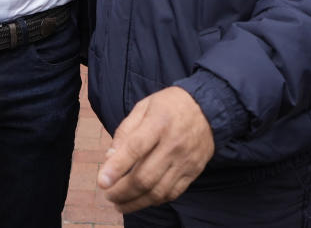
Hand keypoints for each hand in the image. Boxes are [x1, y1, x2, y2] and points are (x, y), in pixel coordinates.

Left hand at [97, 86, 214, 213]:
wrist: (208, 108)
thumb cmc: (170, 106)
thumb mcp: (144, 106)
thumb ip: (125, 131)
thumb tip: (110, 157)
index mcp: (159, 122)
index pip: (135, 148)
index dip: (117, 167)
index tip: (102, 182)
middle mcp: (174, 143)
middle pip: (145, 176)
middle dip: (122, 192)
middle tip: (108, 196)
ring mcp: (186, 160)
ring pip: (158, 191)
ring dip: (136, 202)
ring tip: (120, 204)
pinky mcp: (194, 171)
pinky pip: (172, 193)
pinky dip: (154, 200)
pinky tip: (142, 199)